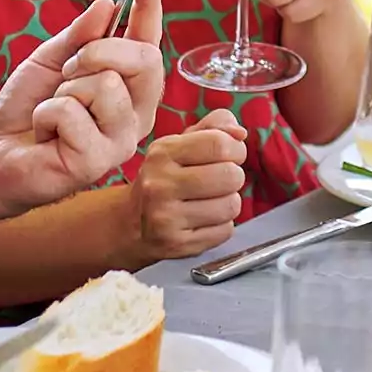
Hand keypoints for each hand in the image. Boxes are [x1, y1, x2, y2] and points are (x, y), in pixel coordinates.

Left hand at [0, 0, 166, 216]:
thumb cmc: (27, 108)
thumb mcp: (51, 59)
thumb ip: (80, 36)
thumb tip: (107, 4)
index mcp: (130, 87)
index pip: (150, 41)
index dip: (151, 7)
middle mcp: (136, 114)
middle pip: (144, 60)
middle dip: (98, 51)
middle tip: (67, 69)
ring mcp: (120, 140)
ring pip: (106, 84)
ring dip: (65, 90)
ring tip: (53, 110)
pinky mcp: (97, 162)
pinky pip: (72, 113)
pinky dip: (46, 114)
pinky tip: (46, 133)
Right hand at [133, 110, 247, 258]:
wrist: (131, 222)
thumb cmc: (166, 177)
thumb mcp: (182, 143)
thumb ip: (215, 127)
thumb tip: (240, 134)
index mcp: (163, 152)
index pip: (219, 144)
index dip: (236, 149)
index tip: (231, 154)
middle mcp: (160, 185)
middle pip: (230, 175)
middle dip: (233, 176)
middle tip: (220, 180)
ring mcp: (166, 217)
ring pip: (231, 205)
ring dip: (229, 203)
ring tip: (211, 201)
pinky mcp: (176, 244)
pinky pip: (225, 231)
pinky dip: (222, 225)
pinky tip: (203, 220)